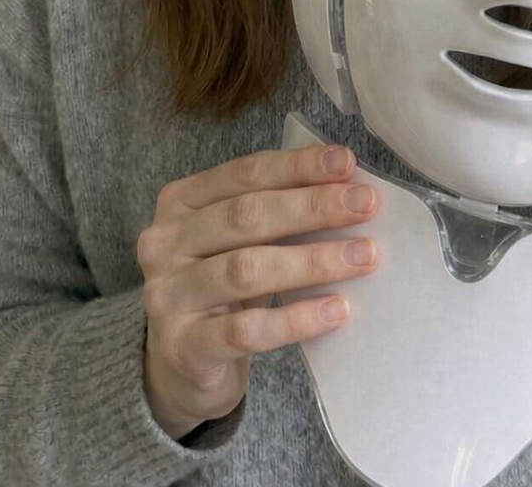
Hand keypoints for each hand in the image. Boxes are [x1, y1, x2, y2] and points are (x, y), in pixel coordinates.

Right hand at [137, 144, 380, 438]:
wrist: (180, 367)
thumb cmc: (221, 289)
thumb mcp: (235, 242)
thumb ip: (274, 213)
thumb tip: (348, 190)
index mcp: (180, 202)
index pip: (244, 173)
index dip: (297, 166)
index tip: (347, 163)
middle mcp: (165, 243)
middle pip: (246, 215)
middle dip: (313, 206)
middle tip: (367, 204)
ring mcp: (168, 296)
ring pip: (247, 269)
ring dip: (313, 260)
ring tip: (364, 256)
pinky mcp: (183, 347)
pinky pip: (246, 330)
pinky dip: (296, 318)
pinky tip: (336, 310)